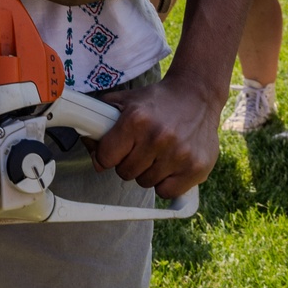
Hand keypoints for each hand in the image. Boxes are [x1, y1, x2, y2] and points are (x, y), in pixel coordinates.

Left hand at [90, 74, 222, 198]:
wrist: (197, 95)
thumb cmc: (158, 100)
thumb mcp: (127, 100)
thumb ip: (102, 121)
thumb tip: (90, 147)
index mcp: (136, 120)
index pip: (106, 158)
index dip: (105, 156)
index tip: (111, 152)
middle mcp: (158, 138)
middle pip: (125, 173)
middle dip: (127, 163)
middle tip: (138, 149)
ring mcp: (179, 155)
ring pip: (146, 183)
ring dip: (147, 172)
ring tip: (156, 154)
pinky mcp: (196, 168)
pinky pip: (167, 192)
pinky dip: (165, 183)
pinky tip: (169, 166)